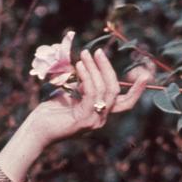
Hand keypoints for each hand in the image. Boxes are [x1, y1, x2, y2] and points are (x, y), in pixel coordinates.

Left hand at [27, 48, 151, 148]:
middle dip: (108, 69)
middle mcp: (101, 119)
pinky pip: (91, 93)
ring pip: (104, 90)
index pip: (125, 102)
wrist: (36, 129)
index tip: (145, 75)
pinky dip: (87, 77)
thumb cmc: (50, 112)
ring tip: (84, 54)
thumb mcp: (70, 94)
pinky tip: (79, 66)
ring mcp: (94, 121)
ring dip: (94, 69)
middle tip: (98, 52)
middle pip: (115, 90)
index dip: (137, 90)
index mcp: (101, 114)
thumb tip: (87, 67)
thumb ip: (83, 85)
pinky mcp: (84, 119)